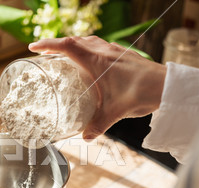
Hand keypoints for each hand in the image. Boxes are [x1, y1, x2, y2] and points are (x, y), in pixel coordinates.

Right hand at [28, 36, 166, 139]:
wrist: (166, 85)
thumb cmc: (140, 93)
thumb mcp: (114, 112)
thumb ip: (98, 125)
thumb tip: (86, 138)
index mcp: (96, 60)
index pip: (66, 45)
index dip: (48, 45)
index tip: (33, 48)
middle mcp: (104, 51)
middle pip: (75, 40)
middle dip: (57, 44)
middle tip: (46, 53)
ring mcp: (115, 51)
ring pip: (88, 40)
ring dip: (74, 44)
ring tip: (66, 55)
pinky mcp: (123, 55)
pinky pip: (101, 46)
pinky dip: (89, 49)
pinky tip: (92, 62)